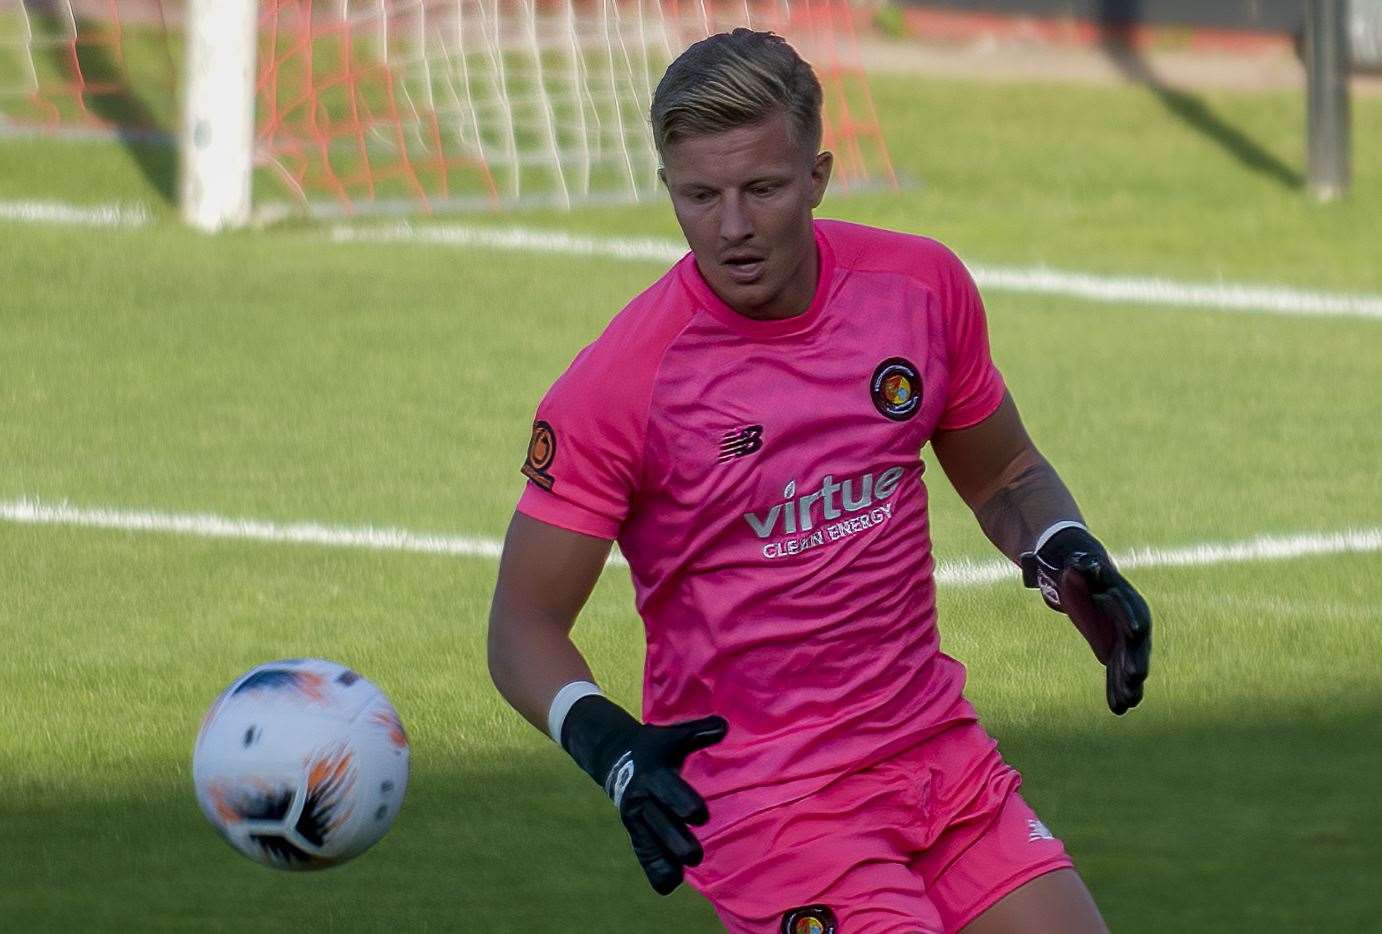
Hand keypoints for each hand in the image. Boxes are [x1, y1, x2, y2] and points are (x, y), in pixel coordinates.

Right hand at [561, 695, 727, 893]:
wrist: (614, 756)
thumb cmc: (653, 746)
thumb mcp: (673, 736)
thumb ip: (698, 732)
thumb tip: (724, 725)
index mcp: (653, 774)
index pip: (668, 791)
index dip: (682, 802)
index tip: (700, 816)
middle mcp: (642, 798)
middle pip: (658, 823)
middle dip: (675, 840)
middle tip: (694, 856)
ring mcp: (636, 817)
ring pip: (648, 841)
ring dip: (663, 859)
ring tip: (678, 876)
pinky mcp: (634, 830)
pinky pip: (642, 851)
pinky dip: (653, 868)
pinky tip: (667, 885)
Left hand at [1023, 528, 1151, 714]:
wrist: (1085, 580)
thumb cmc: (1081, 570)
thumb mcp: (1081, 565)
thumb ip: (1085, 566)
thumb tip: (1085, 563)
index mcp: (1127, 601)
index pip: (1135, 613)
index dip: (1134, 622)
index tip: (1135, 633)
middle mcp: (1132, 623)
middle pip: (1137, 645)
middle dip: (1136, 660)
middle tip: (1135, 677)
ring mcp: (1126, 640)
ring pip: (1129, 664)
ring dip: (1129, 683)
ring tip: (1128, 702)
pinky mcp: (1116, 651)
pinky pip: (1118, 672)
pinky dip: (1117, 688)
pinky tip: (1119, 707)